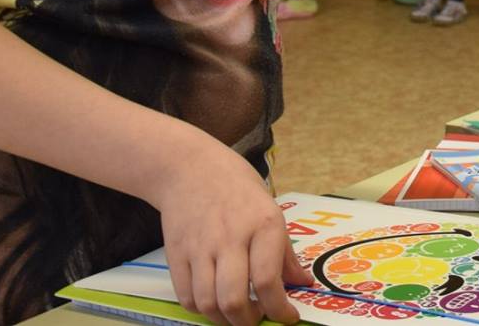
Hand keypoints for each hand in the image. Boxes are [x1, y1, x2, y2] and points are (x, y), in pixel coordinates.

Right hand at [151, 136, 310, 325]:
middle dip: (249, 321)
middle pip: (234, 299)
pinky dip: (202, 310)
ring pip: (208, 304)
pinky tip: (214, 303)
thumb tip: (303, 283)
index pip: (268, 280)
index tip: (287, 318)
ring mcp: (199, 248)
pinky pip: (186, 297)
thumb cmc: (238, 188)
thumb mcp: (272, 211)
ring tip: (237, 315)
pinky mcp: (176, 255)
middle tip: (258, 318)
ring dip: (225, 320)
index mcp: (263, 224)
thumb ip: (284, 252)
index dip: (279, 309)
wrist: (190, 168)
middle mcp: (230, 238)